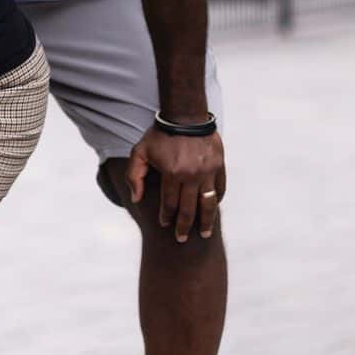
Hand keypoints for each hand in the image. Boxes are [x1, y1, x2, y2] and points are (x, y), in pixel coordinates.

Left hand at [127, 127, 225, 242]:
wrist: (185, 115)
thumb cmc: (159, 135)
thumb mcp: (139, 152)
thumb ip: (134, 176)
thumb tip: (136, 199)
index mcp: (172, 173)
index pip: (169, 203)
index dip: (167, 217)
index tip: (165, 225)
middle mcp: (192, 175)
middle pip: (189, 208)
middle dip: (184, 226)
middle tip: (181, 239)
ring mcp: (208, 171)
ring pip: (208, 203)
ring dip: (206, 221)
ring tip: (205, 234)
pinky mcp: (219, 165)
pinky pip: (220, 189)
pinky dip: (216, 200)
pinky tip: (212, 209)